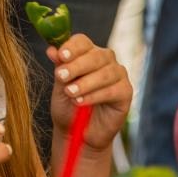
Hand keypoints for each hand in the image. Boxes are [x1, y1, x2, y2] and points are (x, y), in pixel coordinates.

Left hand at [48, 34, 131, 151]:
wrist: (77, 135)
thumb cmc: (68, 107)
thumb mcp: (60, 87)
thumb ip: (59, 67)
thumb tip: (51, 49)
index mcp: (87, 53)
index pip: (82, 42)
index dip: (72, 47)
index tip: (61, 56)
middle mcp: (105, 60)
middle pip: (95, 55)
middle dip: (77, 66)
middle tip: (61, 76)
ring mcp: (118, 75)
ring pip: (105, 72)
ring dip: (85, 83)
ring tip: (70, 93)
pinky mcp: (126, 92)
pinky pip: (113, 90)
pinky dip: (95, 95)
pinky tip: (81, 102)